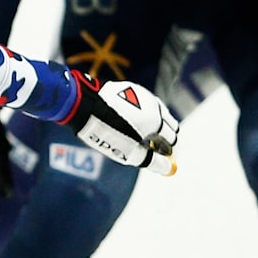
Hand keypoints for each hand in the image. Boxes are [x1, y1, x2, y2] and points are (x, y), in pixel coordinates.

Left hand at [62, 73, 178, 174]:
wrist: (84, 106)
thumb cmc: (107, 132)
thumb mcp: (130, 153)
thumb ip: (152, 161)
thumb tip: (169, 169)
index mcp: (157, 121)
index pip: (173, 140)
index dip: (171, 153)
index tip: (165, 161)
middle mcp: (154, 105)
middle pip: (170, 125)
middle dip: (165, 139)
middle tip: (155, 151)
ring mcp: (143, 95)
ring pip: (158, 113)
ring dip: (156, 126)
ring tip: (141, 138)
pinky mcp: (131, 89)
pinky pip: (144, 105)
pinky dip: (144, 116)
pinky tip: (130, 123)